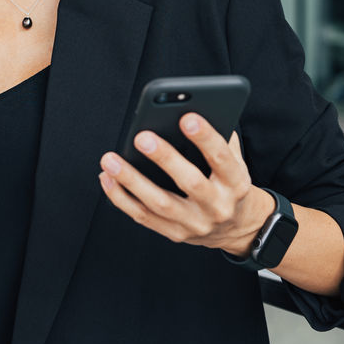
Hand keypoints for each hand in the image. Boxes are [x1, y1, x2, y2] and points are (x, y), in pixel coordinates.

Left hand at [97, 112, 275, 255]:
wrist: (236, 227)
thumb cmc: (228, 182)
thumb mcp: (236, 160)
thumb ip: (219, 137)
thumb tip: (190, 109)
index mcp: (236, 184)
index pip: (222, 159)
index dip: (205, 138)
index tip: (187, 117)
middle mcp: (217, 207)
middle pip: (191, 183)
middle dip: (165, 159)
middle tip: (142, 137)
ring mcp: (195, 224)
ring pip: (160, 204)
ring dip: (132, 181)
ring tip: (110, 160)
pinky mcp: (175, 234)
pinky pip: (143, 217)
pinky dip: (121, 198)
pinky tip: (107, 178)